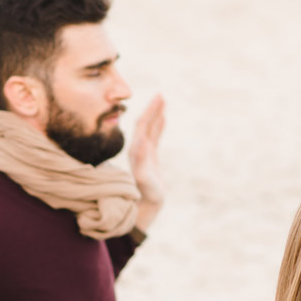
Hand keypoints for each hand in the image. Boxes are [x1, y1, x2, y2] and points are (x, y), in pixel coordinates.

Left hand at [128, 95, 165, 230]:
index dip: (150, 111)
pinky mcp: (150, 158)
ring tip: (162, 100)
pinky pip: (155, 137)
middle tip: (160, 94)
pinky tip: (163, 118)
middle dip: (152, 109)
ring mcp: (144, 153)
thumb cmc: (146, 195)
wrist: (145, 206)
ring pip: (150, 129)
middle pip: (144, 124)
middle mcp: (138, 150)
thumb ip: (142, 161)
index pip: (142, 126)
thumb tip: (141, 142)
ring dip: (156, 115)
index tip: (158, 98)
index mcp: (136, 151)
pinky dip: (159, 126)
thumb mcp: (144, 179)